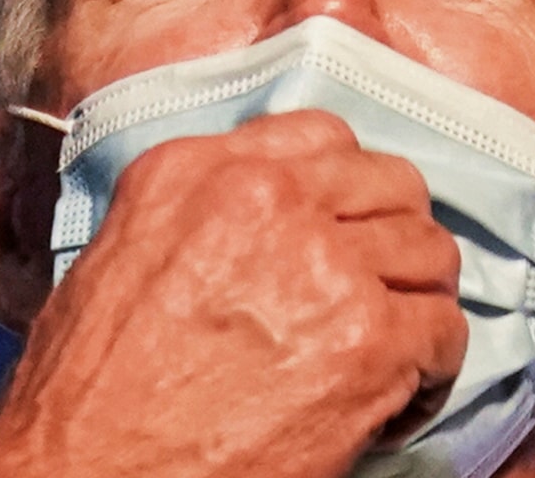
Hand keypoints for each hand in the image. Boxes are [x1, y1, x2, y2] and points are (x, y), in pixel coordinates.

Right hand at [0, 110, 467, 477]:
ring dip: (417, 302)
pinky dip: (432, 370)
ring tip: (391, 350)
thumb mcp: (120, 261)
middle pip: (388, 184)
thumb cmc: (89, 397)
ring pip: (430, 252)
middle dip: (392, 239)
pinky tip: (395, 400)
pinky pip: (445, 330)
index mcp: (194, 171)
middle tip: (379, 292)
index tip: (342, 229)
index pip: (319, 134)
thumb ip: (201, 214)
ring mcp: (322, 263)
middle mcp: (264, 197)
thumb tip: (270, 221)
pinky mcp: (366, 339)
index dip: (345, 187)